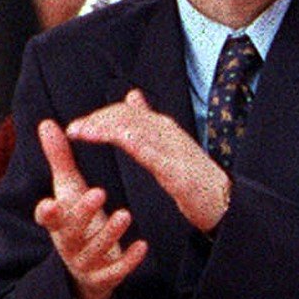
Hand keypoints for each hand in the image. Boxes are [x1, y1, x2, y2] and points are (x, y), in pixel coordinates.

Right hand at [34, 119, 147, 298]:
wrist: (87, 269)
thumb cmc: (77, 219)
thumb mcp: (68, 189)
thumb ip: (60, 158)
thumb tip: (46, 123)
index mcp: (58, 222)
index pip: (47, 218)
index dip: (47, 212)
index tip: (50, 202)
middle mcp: (68, 243)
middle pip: (71, 231)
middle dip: (84, 213)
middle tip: (100, 192)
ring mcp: (85, 263)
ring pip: (95, 250)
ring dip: (110, 232)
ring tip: (126, 214)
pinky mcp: (104, 277)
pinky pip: (115, 271)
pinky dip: (129, 260)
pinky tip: (143, 245)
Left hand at [65, 88, 233, 235]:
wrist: (225, 202)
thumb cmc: (196, 177)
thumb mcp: (168, 144)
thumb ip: (149, 122)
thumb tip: (132, 96)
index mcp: (163, 127)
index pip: (125, 112)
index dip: (99, 116)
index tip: (76, 127)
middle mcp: (167, 133)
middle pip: (127, 117)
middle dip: (96, 121)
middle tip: (73, 130)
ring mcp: (174, 150)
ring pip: (137, 129)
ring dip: (106, 129)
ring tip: (83, 134)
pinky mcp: (179, 172)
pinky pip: (155, 154)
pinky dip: (136, 144)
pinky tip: (119, 141)